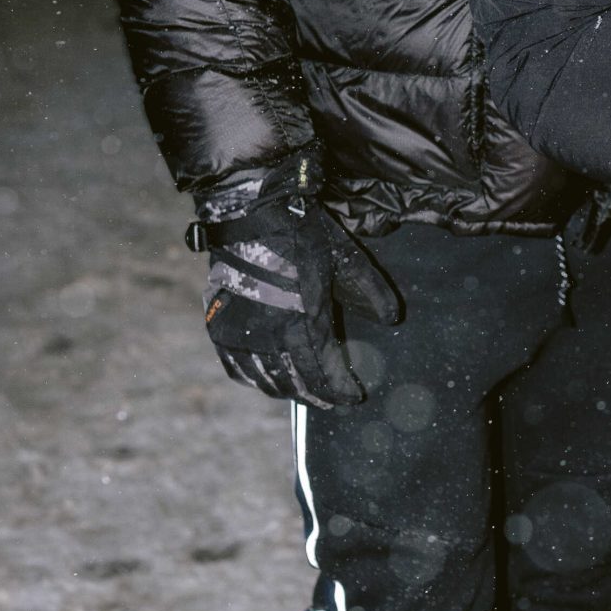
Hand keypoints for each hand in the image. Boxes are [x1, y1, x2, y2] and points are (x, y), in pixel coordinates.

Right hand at [190, 156, 400, 405]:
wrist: (249, 209)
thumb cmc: (301, 232)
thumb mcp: (345, 258)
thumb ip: (371, 291)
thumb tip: (392, 319)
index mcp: (302, 321)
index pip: (325, 371)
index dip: (341, 389)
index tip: (354, 397)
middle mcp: (268, 335)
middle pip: (295, 382)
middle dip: (316, 395)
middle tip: (330, 402)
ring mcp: (238, 332)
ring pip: (264, 379)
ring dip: (286, 391)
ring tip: (303, 393)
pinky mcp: (218, 323)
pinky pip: (235, 367)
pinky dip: (253, 379)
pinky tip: (265, 379)